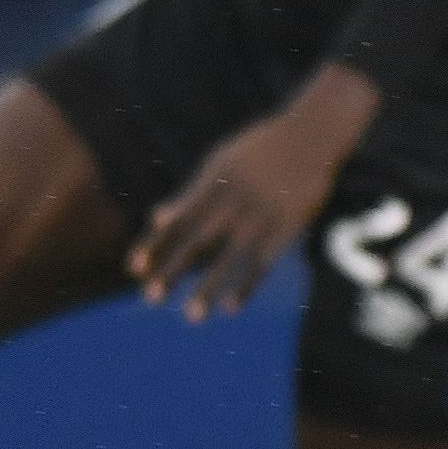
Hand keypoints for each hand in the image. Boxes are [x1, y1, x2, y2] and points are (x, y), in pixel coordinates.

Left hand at [130, 71, 375, 320]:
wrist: (313, 132)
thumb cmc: (262, 148)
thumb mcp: (220, 163)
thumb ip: (189, 193)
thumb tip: (156, 217)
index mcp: (214, 183)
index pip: (178, 219)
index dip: (155, 243)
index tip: (134, 268)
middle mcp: (234, 201)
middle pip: (198, 241)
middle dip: (174, 269)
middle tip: (151, 298)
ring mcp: (263, 214)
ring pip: (231, 258)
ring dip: (210, 288)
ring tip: (192, 316)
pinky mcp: (289, 225)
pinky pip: (265, 261)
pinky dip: (248, 285)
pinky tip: (232, 308)